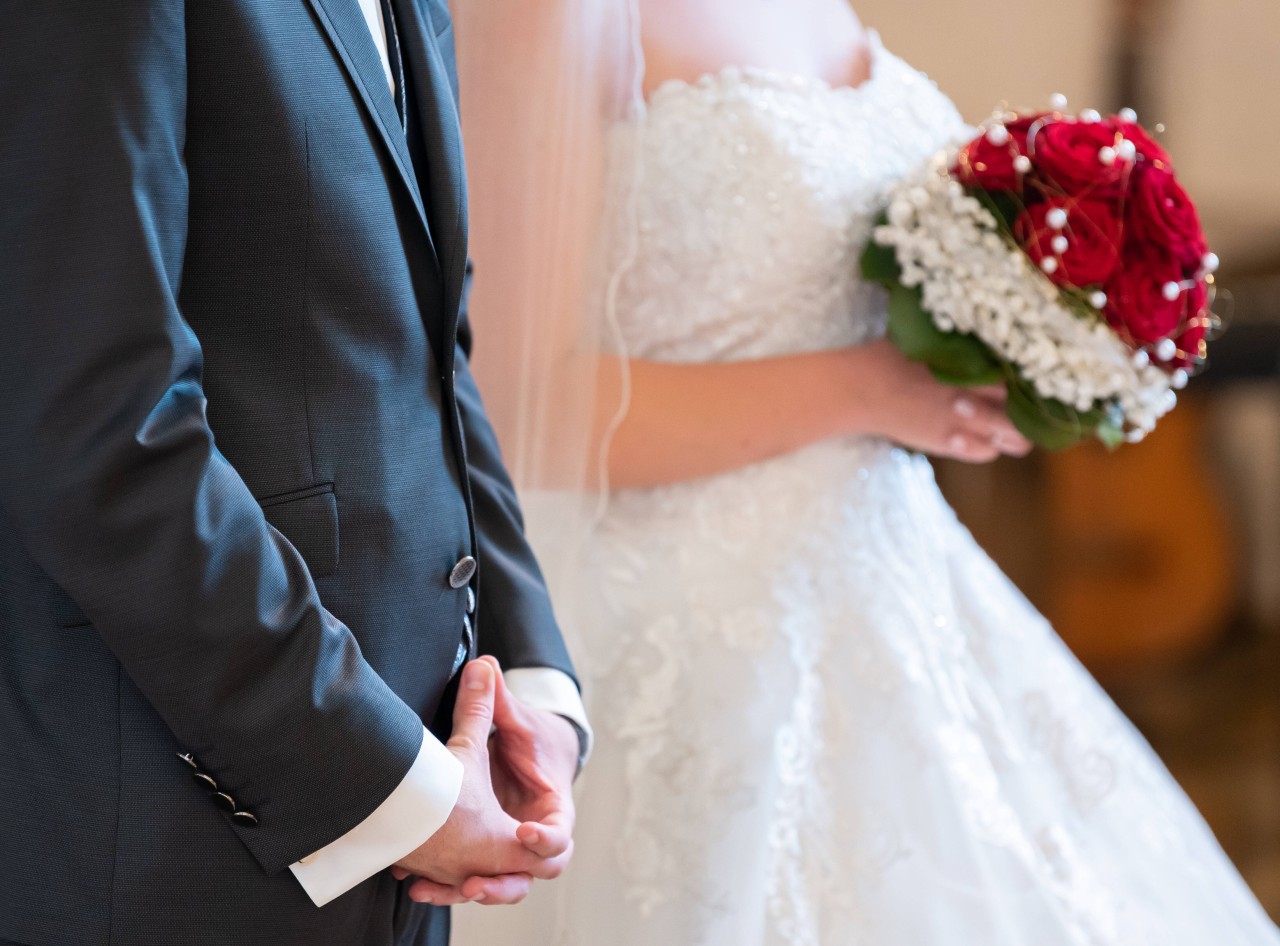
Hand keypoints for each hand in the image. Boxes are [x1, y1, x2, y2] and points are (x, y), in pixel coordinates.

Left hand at [390, 660, 556, 905]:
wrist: (542, 757)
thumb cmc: (535, 740)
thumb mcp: (518, 721)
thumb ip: (498, 701)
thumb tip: (483, 663)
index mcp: (554, 811)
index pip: (559, 838)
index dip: (544, 840)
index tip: (521, 833)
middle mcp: (535, 839)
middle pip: (529, 876)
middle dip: (502, 885)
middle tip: (473, 881)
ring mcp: (511, 854)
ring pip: (495, 887)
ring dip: (464, 891)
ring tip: (429, 887)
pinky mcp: (486, 859)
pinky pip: (468, 881)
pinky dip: (443, 886)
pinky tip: (411, 882)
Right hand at [856, 340, 1031, 461]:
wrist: (861, 388)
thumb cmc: (890, 356)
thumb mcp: (931, 340)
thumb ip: (965, 343)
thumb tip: (989, 332)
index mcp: (977, 361)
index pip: (1028, 374)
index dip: (1037, 380)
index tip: (1037, 380)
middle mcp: (979, 391)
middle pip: (1030, 408)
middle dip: (1032, 410)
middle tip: (1025, 406)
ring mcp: (966, 420)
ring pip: (1016, 439)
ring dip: (1014, 434)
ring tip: (1003, 426)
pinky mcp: (950, 442)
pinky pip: (986, 453)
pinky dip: (987, 446)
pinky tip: (976, 436)